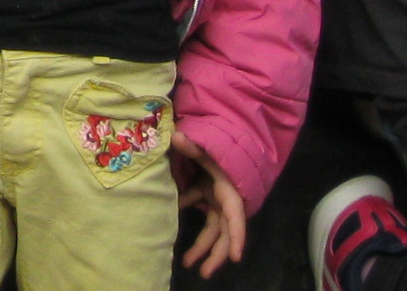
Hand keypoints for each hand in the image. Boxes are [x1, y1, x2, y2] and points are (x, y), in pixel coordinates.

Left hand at [171, 129, 245, 277]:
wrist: (222, 133)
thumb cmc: (217, 145)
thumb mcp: (208, 148)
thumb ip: (193, 147)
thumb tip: (176, 137)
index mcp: (229, 193)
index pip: (235, 219)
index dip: (237, 238)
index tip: (236, 258)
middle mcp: (224, 200)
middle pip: (224, 233)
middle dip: (216, 254)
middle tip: (204, 273)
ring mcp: (215, 197)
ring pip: (212, 228)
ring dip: (201, 245)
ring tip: (188, 263)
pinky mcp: (206, 191)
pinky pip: (197, 206)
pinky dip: (186, 212)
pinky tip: (170, 221)